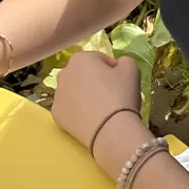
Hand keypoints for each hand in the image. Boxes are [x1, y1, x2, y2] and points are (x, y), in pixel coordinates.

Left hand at [51, 51, 149, 172]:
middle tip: (112, 95)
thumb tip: (118, 66)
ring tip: (102, 109)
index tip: (121, 81)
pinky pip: (70, 109)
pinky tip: (92, 119)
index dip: (112, 69)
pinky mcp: (56, 116)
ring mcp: (57, 96)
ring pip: (74, 92)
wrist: (111, 130)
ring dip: (85, 96)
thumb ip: (124, 61)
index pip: (99, 59)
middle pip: (84, 75)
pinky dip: (79, 112)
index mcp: (80, 58)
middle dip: (96, 81)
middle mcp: (64, 74)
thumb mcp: (132, 69)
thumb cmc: (121, 94)